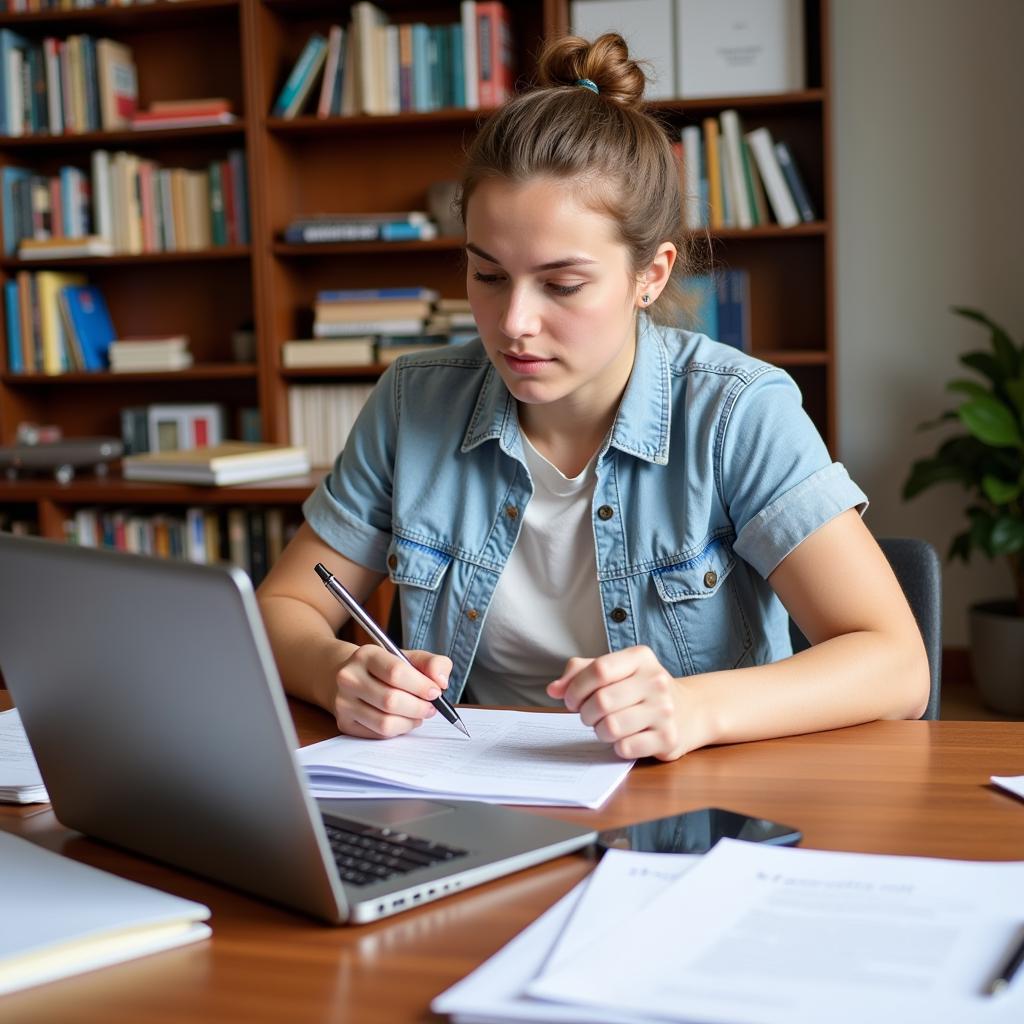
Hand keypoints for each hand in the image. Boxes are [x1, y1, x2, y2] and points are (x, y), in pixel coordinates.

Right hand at [331, 646, 451, 739]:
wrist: (353, 677)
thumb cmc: (387, 668)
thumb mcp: (409, 658)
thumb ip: (432, 664)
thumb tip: (441, 682)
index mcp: (366, 655)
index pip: (396, 672)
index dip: (421, 685)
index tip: (436, 692)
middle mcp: (349, 678)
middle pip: (390, 701)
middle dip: (419, 707)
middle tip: (431, 708)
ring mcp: (343, 702)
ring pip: (385, 722)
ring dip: (410, 721)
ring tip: (419, 714)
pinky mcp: (344, 723)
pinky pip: (379, 734)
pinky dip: (398, 729)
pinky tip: (403, 720)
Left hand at [547, 646, 705, 760]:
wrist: (690, 711)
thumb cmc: (641, 689)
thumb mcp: (616, 671)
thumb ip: (581, 672)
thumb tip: (553, 689)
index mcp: (640, 658)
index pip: (598, 669)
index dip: (575, 687)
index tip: (570, 699)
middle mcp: (656, 681)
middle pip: (601, 701)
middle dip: (585, 713)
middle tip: (589, 716)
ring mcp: (665, 711)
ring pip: (611, 727)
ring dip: (599, 731)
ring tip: (606, 727)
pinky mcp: (668, 738)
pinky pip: (625, 748)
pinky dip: (617, 746)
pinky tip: (625, 739)